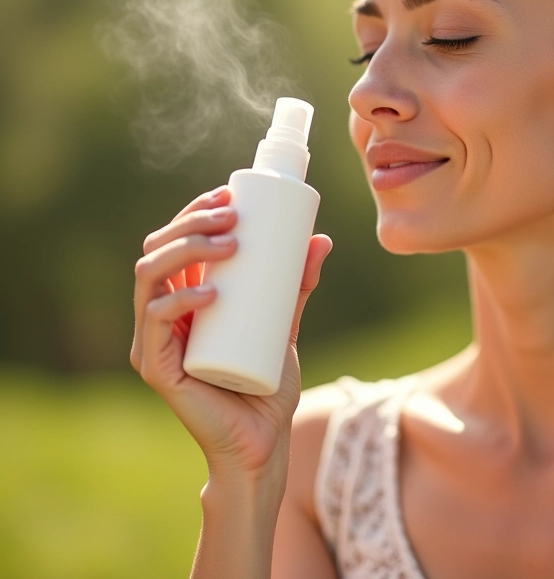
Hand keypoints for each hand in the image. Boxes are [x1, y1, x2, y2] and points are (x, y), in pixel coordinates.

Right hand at [131, 185, 332, 480]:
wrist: (263, 442)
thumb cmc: (267, 383)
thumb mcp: (285, 324)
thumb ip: (298, 286)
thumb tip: (322, 240)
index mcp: (183, 298)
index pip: (176, 241)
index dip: (195, 211)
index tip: (232, 192)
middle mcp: (160, 314)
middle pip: (159, 250)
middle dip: (192, 222)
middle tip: (234, 214)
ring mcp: (153, 340)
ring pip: (150, 276)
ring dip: (187, 249)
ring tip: (231, 242)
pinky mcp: (157, 368)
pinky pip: (154, 323)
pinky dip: (180, 301)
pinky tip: (211, 293)